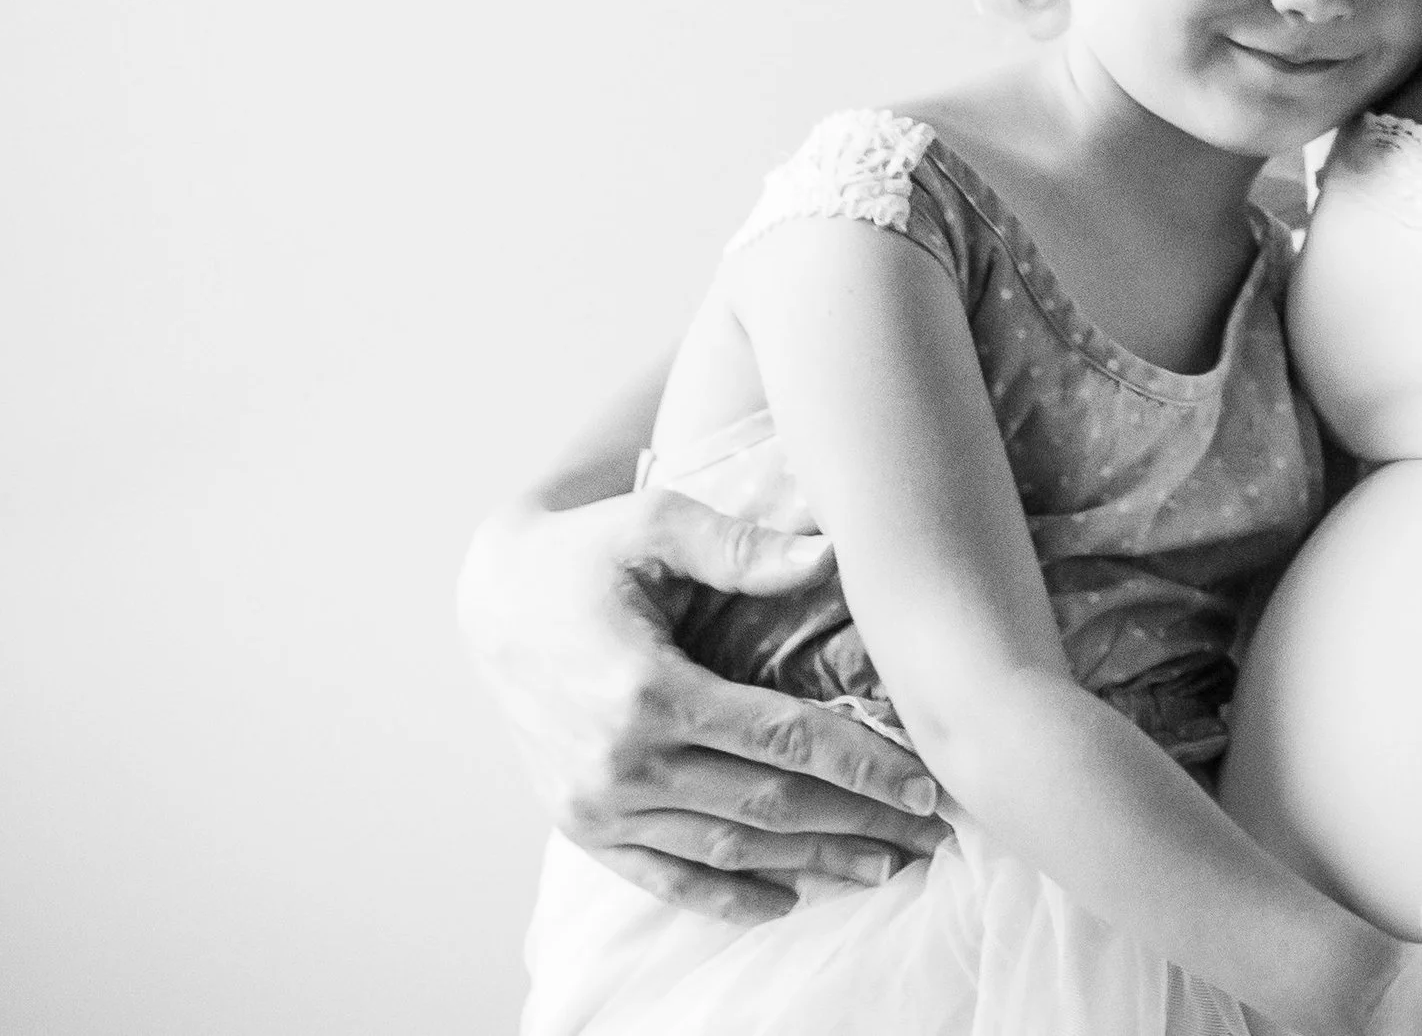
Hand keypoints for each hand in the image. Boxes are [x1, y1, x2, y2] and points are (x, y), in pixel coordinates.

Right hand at [456, 487, 950, 922]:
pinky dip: (727, 898)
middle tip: (928, 831)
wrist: (492, 596)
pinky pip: (664, 876)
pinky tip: (786, 897)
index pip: (783, 739)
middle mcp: (621, 760)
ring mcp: (597, 802)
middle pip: (768, 804)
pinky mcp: (581, 822)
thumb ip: (741, 547)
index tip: (925, 782)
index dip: (862, 765)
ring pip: (728, 849)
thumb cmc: (583, 550)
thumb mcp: (656, 524)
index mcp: (646, 688)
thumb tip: (829, 557)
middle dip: (858, 820)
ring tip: (881, 863)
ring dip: (812, 862)